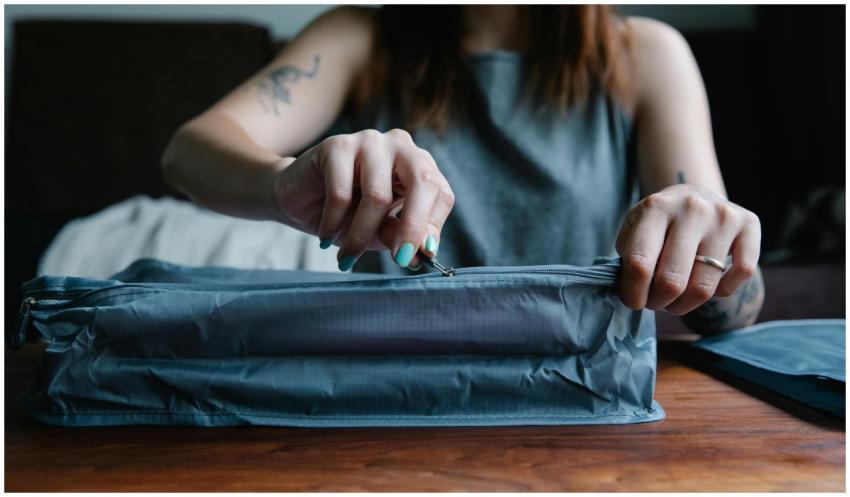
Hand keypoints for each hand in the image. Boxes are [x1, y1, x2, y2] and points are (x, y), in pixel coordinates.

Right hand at [272, 129, 454, 270]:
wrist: (299, 198)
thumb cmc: (347, 215)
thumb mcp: (380, 230)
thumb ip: (400, 235)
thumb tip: (421, 254)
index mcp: (419, 165)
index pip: (440, 193)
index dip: (432, 226)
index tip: (419, 257)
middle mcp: (400, 146)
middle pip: (422, 182)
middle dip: (412, 227)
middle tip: (401, 260)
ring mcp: (369, 141)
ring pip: (377, 195)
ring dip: (360, 235)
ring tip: (347, 258)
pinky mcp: (337, 145)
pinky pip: (341, 193)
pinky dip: (334, 223)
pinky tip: (326, 238)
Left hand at [615, 184, 760, 314]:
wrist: (695, 196)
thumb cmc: (659, 223)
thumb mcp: (634, 230)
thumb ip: (629, 259)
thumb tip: (633, 293)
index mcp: (656, 207)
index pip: (639, 264)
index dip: (633, 293)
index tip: (633, 302)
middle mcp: (692, 208)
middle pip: (671, 281)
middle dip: (658, 303)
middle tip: (656, 302)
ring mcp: (723, 214)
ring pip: (704, 286)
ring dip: (685, 305)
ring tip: (676, 300)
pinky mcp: (749, 223)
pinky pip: (742, 274)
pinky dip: (724, 291)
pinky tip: (711, 285)